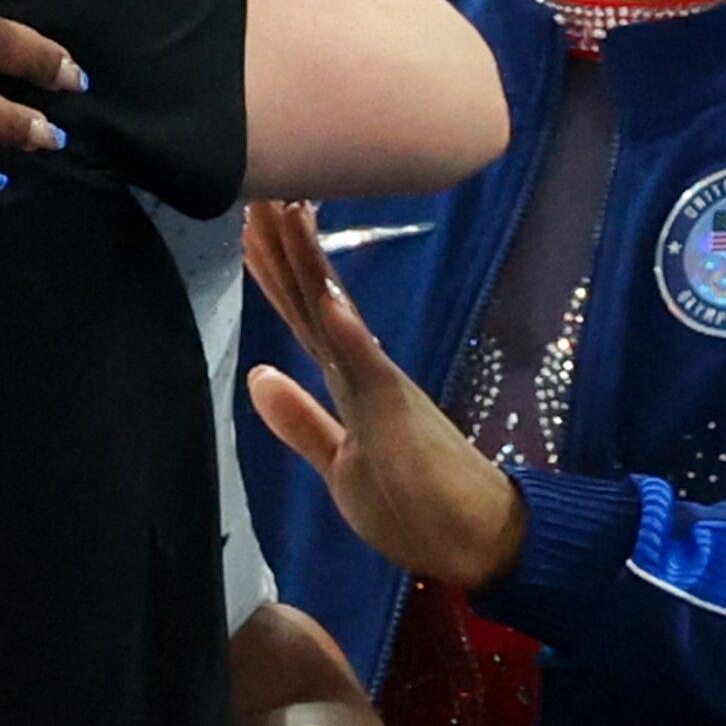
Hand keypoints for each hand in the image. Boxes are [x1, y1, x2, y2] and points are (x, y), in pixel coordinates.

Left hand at [243, 201, 526, 590]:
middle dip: (282, 244)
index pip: (303, 314)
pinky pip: (369, 371)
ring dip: (310, 264)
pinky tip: (331, 298)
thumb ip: (301, 420)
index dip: (273, 268)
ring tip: (288, 208)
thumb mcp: (340, 465)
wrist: (478, 545)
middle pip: (312, 299)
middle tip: (258, 180)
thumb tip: (257, 374)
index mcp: (349, 382)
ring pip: (335, 317)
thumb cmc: (415, 508)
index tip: (247, 218)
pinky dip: (349, 335)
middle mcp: (362, 372)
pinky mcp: (399, 417)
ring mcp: (381, 388)